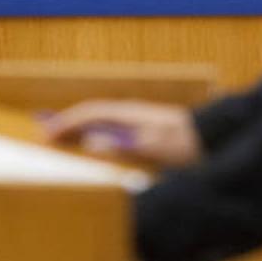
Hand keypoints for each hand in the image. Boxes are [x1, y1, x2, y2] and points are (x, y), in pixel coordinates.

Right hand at [43, 99, 200, 167]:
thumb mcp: (156, 146)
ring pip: (100, 123)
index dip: (65, 123)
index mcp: (130, 114)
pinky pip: (111, 131)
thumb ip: (124, 144)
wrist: (217, 140)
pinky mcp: (145, 132)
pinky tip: (94, 147)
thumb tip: (91, 142)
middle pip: (91, 115)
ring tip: (61, 140)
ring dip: (80, 129)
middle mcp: (131, 114)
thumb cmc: (189, 144)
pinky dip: (95, 136)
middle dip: (67, 123)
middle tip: (44, 134)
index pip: (89, 113)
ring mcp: (138, 122)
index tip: (45, 134)